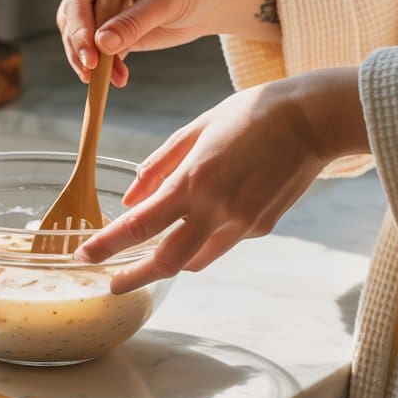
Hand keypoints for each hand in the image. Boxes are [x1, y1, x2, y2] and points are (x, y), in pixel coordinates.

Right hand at [56, 0, 277, 87]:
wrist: (210, 0)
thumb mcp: (164, 3)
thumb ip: (133, 22)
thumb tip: (102, 44)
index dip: (79, 28)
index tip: (91, 54)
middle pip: (72, 21)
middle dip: (80, 49)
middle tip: (92, 73)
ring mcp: (100, 7)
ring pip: (80, 40)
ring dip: (91, 63)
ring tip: (110, 80)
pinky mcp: (110, 29)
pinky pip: (98, 52)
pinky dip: (105, 68)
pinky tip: (119, 78)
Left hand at [75, 68, 367, 292]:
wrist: (313, 120)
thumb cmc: (252, 113)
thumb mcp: (197, 128)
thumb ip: (159, 165)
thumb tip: (130, 198)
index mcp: (195, 180)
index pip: (140, 226)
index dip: (107, 245)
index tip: (84, 255)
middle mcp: (217, 210)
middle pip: (165, 262)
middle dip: (133, 277)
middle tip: (112, 283)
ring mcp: (242, 224)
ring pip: (195, 260)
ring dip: (171, 260)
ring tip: (153, 252)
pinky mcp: (262, 228)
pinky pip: (222, 241)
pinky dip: (205, 236)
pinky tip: (209, 214)